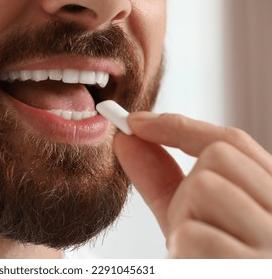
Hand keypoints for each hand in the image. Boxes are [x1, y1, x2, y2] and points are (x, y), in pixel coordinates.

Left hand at [114, 112, 271, 257]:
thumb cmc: (208, 259)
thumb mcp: (186, 216)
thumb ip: (160, 178)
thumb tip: (128, 139)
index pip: (231, 142)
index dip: (178, 127)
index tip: (135, 122)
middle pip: (217, 158)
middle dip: (188, 186)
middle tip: (191, 223)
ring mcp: (271, 244)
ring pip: (205, 188)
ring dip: (185, 220)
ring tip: (199, 251)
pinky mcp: (250, 268)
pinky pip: (194, 234)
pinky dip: (182, 250)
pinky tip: (198, 266)